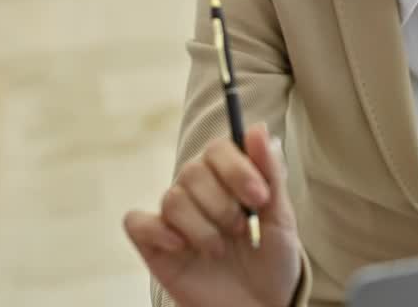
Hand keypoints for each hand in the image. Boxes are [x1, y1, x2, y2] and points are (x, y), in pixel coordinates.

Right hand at [124, 124, 301, 306]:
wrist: (259, 305)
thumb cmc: (271, 260)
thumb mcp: (281, 217)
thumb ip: (270, 172)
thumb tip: (258, 128)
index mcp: (227, 177)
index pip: (218, 149)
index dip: (237, 168)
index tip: (260, 197)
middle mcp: (198, 191)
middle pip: (192, 171)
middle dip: (222, 204)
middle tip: (241, 228)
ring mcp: (175, 218)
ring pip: (173, 199)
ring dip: (202, 228)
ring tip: (220, 250)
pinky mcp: (155, 244)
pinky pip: (137, 222)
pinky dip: (158, 231)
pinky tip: (181, 247)